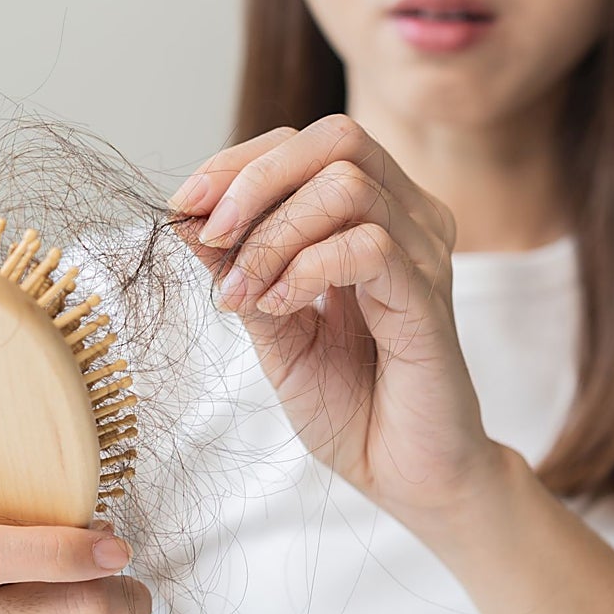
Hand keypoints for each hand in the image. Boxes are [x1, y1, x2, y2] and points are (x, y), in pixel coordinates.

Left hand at [171, 114, 502, 527]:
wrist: (400, 473)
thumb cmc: (347, 402)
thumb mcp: (273, 327)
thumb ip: (240, 270)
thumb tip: (187, 217)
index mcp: (373, 217)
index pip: (308, 145)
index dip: (240, 162)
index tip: (184, 205)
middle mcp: (409, 220)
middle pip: (335, 140)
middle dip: (255, 178)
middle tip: (210, 235)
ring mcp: (425, 255)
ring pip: (347, 186)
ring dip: (273, 235)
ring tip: (244, 294)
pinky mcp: (429, 298)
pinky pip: (368, 245)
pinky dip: (305, 269)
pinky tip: (280, 306)